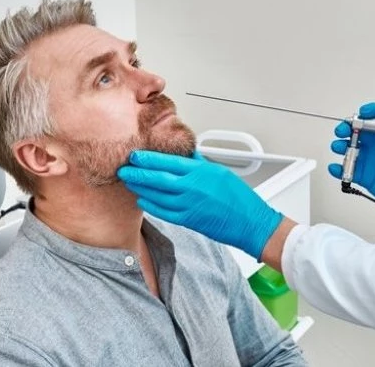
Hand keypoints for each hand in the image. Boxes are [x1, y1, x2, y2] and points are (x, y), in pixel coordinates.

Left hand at [117, 150, 282, 258]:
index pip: (167, 161)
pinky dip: (151, 206)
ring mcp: (189, 205)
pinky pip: (163, 212)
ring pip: (157, 195)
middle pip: (157, 178)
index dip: (147, 159)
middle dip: (137, 173)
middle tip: (124, 169)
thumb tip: (184, 153)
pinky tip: (143, 201)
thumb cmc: (238, 196)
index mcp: (200, 171)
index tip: (135, 156)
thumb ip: (198, 163)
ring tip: (130, 183)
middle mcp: (192, 187)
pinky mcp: (188, 220)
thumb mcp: (219, 171)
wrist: (250, 222)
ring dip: (141, 189)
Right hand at [329, 102, 374, 224]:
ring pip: (349, 148)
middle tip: (344, 130)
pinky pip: (347, 170)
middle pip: (357, 131)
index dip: (370, 112)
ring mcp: (369, 160)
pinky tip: (336, 168)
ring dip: (340, 145)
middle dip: (347, 128)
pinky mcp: (364, 176)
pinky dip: (338, 169)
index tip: (363, 113)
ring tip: (339, 147)